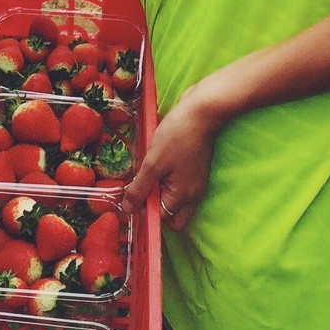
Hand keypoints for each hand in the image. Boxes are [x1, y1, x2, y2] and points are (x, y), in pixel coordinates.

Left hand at [124, 78, 233, 231]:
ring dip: (161, 193)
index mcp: (183, 197)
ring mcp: (197, 183)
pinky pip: (180, 186)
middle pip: (173, 216)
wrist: (201, 111)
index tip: (131, 194)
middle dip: (155, 207)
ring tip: (149, 174)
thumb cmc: (177, 136)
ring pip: (176, 201)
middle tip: (141, 188)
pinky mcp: (196, 171)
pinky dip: (168, 182)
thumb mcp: (153, 163)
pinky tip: (159, 165)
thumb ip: (139, 189)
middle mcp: (193, 195)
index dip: (143, 209)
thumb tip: (128, 209)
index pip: (160, 218)